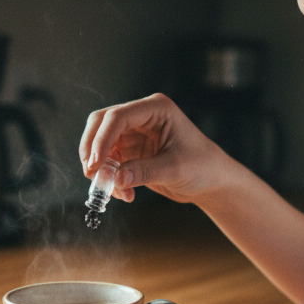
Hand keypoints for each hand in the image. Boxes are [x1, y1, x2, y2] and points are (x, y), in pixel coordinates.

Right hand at [80, 93, 229, 204]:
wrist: (211, 181)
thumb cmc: (202, 167)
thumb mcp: (175, 169)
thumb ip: (145, 172)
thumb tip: (116, 178)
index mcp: (156, 109)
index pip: (118, 116)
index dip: (102, 139)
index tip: (96, 164)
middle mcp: (141, 116)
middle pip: (100, 124)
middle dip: (93, 150)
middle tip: (92, 175)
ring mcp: (133, 133)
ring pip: (100, 145)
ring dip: (101, 169)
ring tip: (116, 192)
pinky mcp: (130, 151)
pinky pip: (108, 162)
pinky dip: (110, 179)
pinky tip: (126, 194)